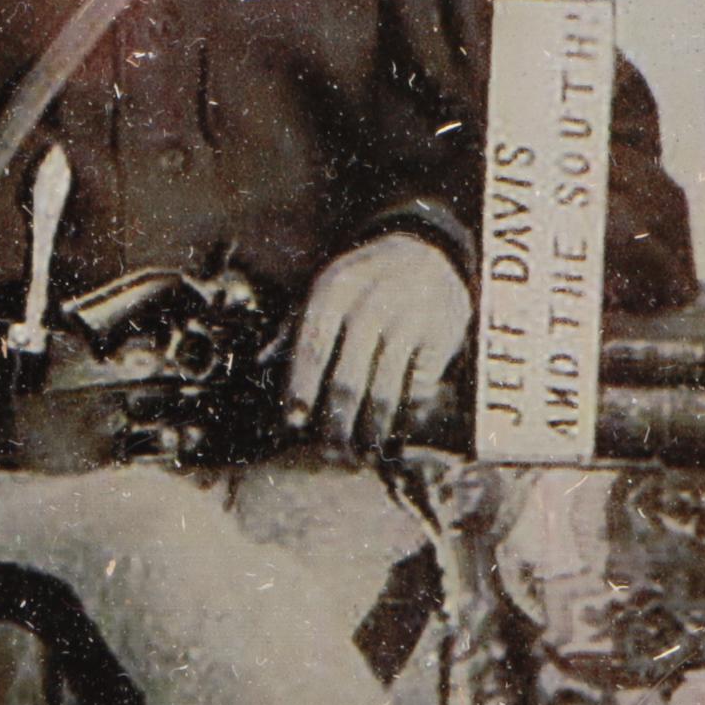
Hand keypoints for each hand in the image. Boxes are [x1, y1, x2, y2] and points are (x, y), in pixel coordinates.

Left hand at [283, 232, 472, 453]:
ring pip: (385, 389)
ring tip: (364, 452)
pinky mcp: (441, 335)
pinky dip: (408, 415)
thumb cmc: (362, 282)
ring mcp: (410, 319)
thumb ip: (294, 326)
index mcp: (335, 289)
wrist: (427, 253)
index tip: (293, 423)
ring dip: (372, 429)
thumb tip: (263, 366)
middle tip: (332, 452)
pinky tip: (397, 432)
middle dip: (337, 422)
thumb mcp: (325, 289)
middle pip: (348, 377)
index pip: (312, 346)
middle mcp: (372, 302)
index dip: (301, 388)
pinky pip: (420, 387)